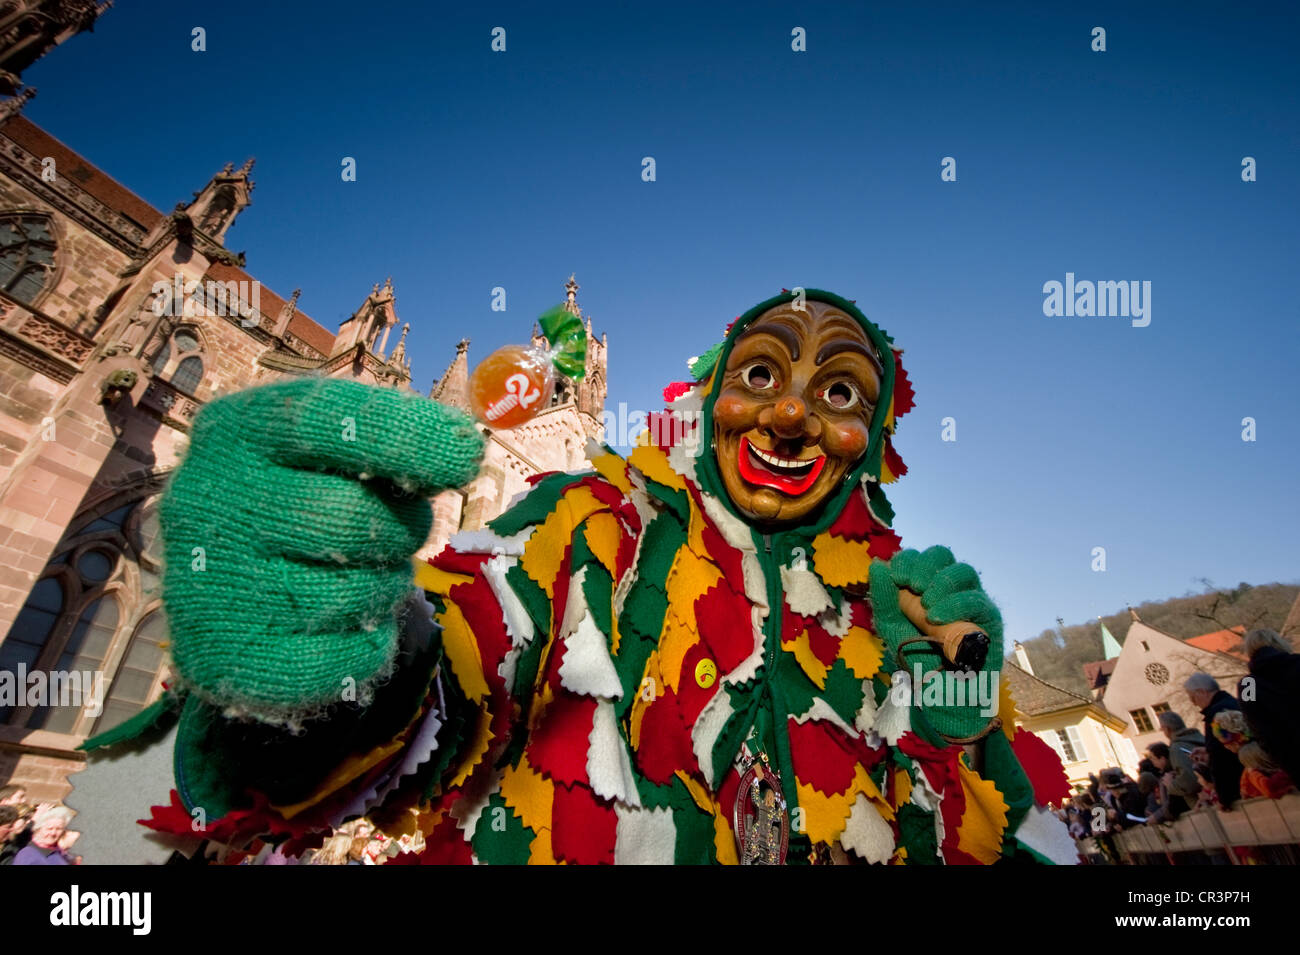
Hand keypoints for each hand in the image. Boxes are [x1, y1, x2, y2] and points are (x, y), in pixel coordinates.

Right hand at [160, 378, 484, 722]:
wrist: (223, 583)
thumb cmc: (303, 493)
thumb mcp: (334, 449)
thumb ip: (393, 440)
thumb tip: (462, 451)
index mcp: (237, 429)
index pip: (326, 422)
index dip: (406, 436)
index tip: (468, 455)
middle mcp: (209, 501)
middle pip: (354, 520)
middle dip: (403, 527)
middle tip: (397, 528)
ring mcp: (209, 586)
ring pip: (356, 594)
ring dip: (384, 586)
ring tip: (353, 572)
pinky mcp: (227, 661)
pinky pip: (347, 657)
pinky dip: (369, 642)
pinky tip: (339, 621)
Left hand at [869, 545, 1003, 741]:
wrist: (941, 694)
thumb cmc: (918, 658)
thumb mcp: (891, 627)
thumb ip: (883, 597)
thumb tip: (876, 563)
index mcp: (928, 585)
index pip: (920, 557)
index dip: (907, 559)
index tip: (895, 576)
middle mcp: (952, 588)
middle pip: (943, 554)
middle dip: (923, 564)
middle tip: (911, 585)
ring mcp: (972, 600)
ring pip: (963, 571)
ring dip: (940, 582)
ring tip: (925, 605)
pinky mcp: (989, 619)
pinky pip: (977, 600)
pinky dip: (954, 604)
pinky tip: (935, 617)